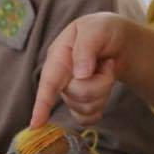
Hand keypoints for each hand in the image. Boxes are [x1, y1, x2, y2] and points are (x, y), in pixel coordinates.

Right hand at [30, 12, 129, 127]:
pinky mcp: (81, 104)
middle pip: (76, 95)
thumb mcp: (96, 29)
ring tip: (106, 69)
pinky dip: (100, 106)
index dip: (41, 104)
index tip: (36, 123)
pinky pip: (88, 118)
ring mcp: (70, 92)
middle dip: (100, 81)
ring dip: (104, 88)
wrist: (117, 41)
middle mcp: (60, 77)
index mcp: (58, 56)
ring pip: (85, 108)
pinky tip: (104, 88)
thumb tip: (80, 75)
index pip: (48, 82)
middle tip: (107, 62)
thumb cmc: (103, 31)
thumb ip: (86, 48)